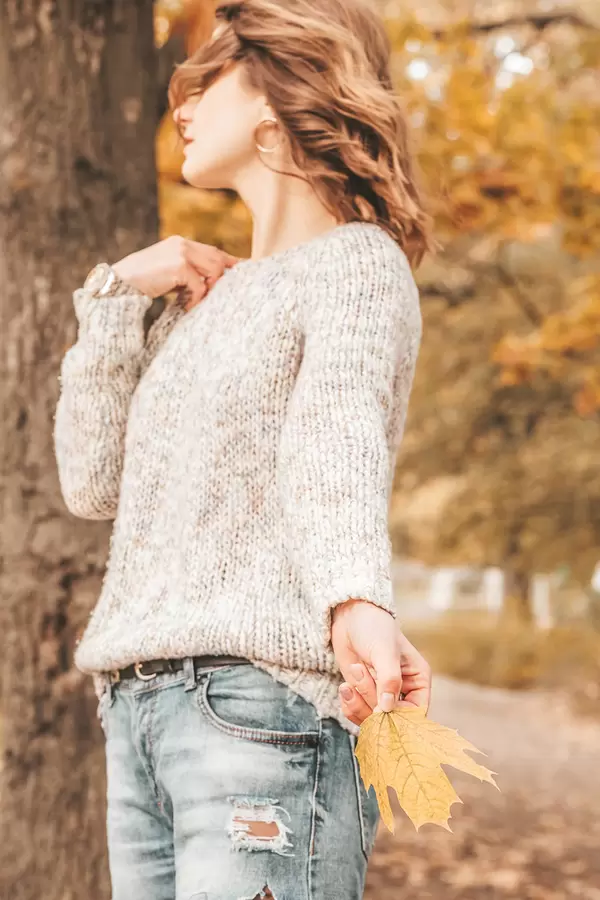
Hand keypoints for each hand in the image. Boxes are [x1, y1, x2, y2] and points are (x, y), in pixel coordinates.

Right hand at [112, 235, 238, 310]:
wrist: (118, 284)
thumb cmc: (143, 284)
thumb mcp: (170, 275)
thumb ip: (190, 274)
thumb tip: (213, 285)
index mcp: (180, 243)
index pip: (213, 251)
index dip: (230, 263)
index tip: (245, 272)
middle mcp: (182, 243)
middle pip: (218, 260)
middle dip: (220, 281)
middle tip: (210, 298)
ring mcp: (181, 252)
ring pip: (214, 270)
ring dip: (208, 290)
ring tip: (193, 302)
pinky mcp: (178, 265)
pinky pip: (200, 285)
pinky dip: (196, 299)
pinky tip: (185, 307)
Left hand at [331, 598, 430, 726]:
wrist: (350, 617)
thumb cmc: (374, 627)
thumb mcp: (384, 651)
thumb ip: (389, 680)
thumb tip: (387, 709)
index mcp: (418, 681)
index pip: (415, 713)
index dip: (398, 717)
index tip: (380, 709)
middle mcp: (402, 692)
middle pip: (391, 720)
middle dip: (371, 701)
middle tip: (359, 673)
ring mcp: (381, 695)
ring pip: (372, 719)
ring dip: (358, 701)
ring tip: (355, 670)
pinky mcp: (363, 695)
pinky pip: (357, 713)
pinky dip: (349, 704)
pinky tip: (345, 686)